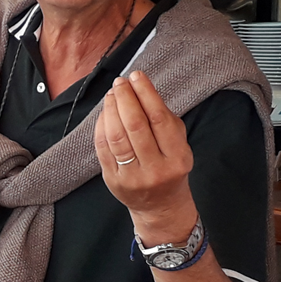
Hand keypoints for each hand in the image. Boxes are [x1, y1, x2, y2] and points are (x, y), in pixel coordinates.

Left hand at [96, 71, 196, 241]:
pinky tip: (105, 113)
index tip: (137, 76)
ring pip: (117, 136)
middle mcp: (155, 169)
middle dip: (125, 98)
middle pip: (135, 125)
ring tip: (112, 94)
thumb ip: (165, 119)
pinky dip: (101, 126)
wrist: (160, 205)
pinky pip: (103, 148)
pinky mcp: (113, 181)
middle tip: (120, 83)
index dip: (145, 93)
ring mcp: (132, 177)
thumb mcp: (178, 144)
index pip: (159, 119)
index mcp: (177, 157)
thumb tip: (141, 89)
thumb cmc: (169, 166)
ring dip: (111, 109)